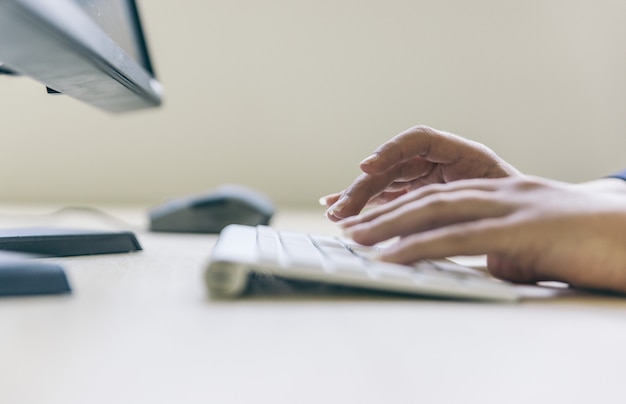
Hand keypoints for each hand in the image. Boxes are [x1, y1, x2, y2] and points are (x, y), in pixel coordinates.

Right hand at [321, 125, 518, 220]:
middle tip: (344, 209)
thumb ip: (474, 209)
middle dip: (365, 187)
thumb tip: (438, 223)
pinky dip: (364, 202)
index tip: (368, 167)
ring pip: (384, 184)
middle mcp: (439, 162)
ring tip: (335, 214)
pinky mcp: (418, 197)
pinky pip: (385, 197)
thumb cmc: (525, 213)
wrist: (538, 227)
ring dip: (357, 197)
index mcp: (464, 154)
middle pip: (393, 167)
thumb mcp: (505, 205)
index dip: (391, 151)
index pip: (419, 139)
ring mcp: (426, 179)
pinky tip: (336, 205)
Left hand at [339, 176, 625, 293]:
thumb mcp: (535, 246)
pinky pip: (460, 237)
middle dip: (385, 212)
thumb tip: (487, 265)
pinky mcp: (522, 228)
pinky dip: (420, 246)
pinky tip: (393, 256)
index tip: (372, 220)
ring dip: (391, 225)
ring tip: (356, 239)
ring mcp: (511, 206)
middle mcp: (502, 192)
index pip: (441, 195)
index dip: (403, 206)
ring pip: (437, 210)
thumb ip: (504, 249)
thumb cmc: (591, 245)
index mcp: (503, 193)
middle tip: (350, 227)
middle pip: (429, 197)